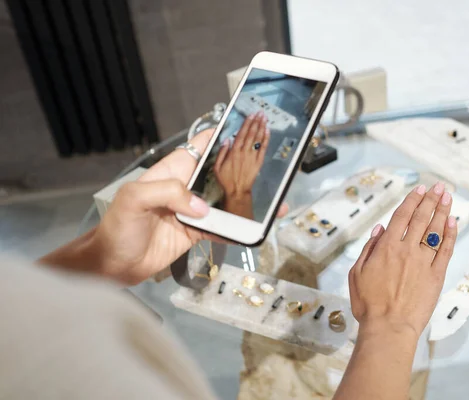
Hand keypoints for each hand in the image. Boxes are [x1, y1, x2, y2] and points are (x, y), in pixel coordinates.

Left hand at [41, 128, 286, 284]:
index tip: (246, 131)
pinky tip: (254, 229)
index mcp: (172, 171)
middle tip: (269, 167)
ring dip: (245, 201)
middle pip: (219, 173)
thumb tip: (202, 207)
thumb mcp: (134, 199)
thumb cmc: (118, 227)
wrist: (114, 265)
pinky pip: (222, 227)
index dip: (221, 136)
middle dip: (243, 169)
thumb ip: (167, 193)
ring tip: (272, 202)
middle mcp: (186, 188)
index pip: (200, 147)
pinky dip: (238, 229)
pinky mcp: (197, 232)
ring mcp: (193, 211)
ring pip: (224, 201)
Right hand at [213, 112, 269, 197]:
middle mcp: (244, 152)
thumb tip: (226, 140)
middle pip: (251, 134)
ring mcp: (252, 157)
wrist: (237, 191)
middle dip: (256, 122)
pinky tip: (267, 132)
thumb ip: (222, 151)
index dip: (247, 123)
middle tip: (260, 113)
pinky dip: (266, 139)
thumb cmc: (226, 179)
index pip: (241, 134)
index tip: (251, 115)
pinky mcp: (258, 162)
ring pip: (258, 139)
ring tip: (264, 118)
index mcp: (234, 152)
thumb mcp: (217, 166)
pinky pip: (263, 149)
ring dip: (261, 127)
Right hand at [348, 182, 456, 337]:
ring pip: (435, 231)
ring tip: (448, 197)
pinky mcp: (436, 276)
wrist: (389, 327)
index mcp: (386, 248)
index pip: (402, 216)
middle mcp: (407, 250)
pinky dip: (450, 235)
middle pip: (421, 219)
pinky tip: (454, 222)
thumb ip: (368, 249)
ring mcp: (423, 262)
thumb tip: (380, 229)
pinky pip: (445, 250)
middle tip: (440, 186)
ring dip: (442, 211)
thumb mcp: (356, 273)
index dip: (412, 200)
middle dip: (431, 200)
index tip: (420, 188)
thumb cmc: (368, 303)